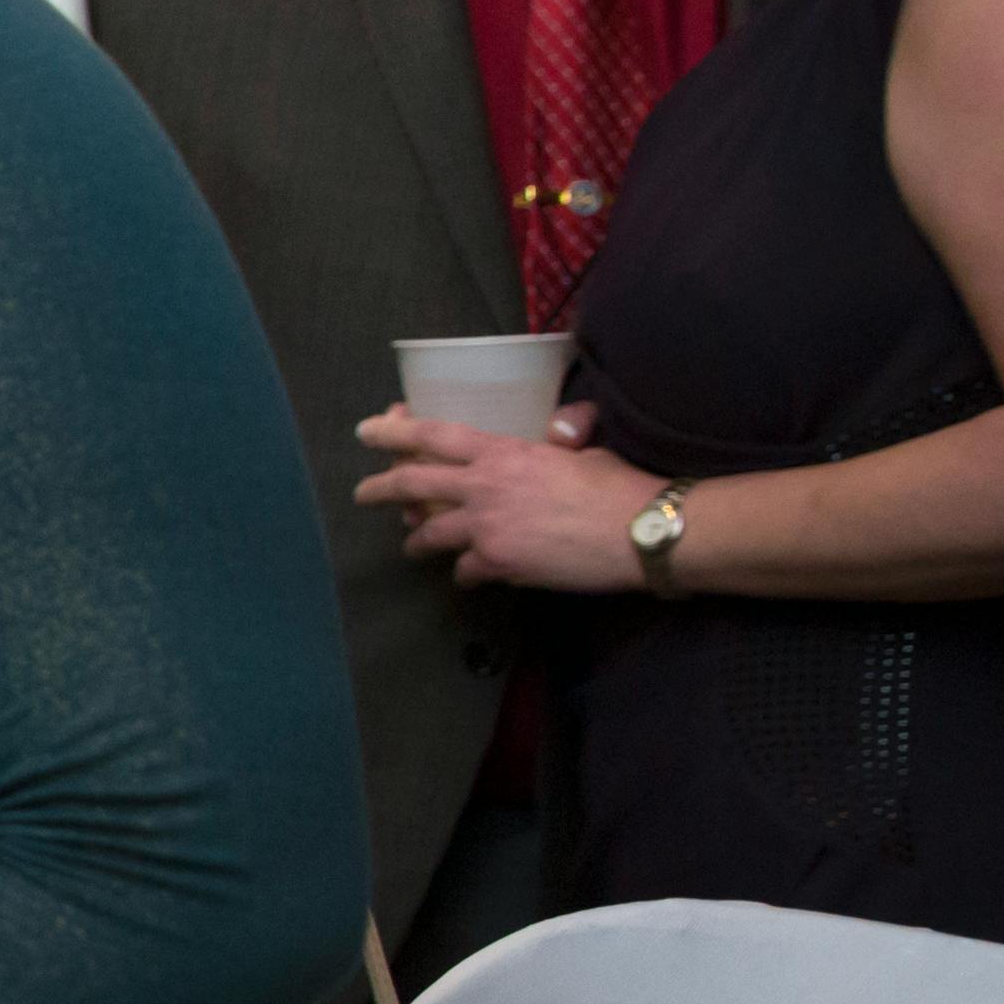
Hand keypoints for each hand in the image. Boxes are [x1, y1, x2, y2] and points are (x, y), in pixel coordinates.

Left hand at [355, 402, 650, 590]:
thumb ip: (557, 441)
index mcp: (504, 453)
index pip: (435, 436)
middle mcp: (485, 486)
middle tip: (362, 495)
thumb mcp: (582, 452)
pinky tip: (466, 577)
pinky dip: (463, 574)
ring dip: (416, 540)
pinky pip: (463, 570)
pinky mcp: (499, 564)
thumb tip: (561, 427)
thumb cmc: (618, 487)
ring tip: (411, 545)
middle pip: (413, 484)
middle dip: (380, 489)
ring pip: (429, 533)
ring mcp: (487, 527)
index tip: (367, 431)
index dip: (394, 432)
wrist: (641, 533)